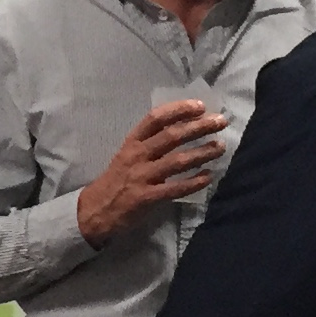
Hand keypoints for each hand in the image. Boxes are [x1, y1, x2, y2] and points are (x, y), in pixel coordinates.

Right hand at [76, 101, 223, 245]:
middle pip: (171, 136)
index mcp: (132, 142)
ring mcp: (141, 176)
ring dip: (202, 152)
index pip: (155, 118)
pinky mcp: (146, 198)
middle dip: (198, 127)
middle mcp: (137, 155)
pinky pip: (175, 188)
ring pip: (177, 160)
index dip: (179, 110)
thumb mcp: (128, 154)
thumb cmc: (117, 179)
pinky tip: (208, 177)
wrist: (95, 210)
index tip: (199, 106)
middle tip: (220, 122)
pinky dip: (193, 182)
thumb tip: (184, 128)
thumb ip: (151, 143)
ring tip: (220, 147)